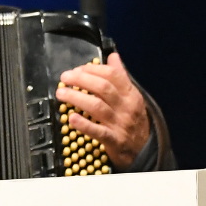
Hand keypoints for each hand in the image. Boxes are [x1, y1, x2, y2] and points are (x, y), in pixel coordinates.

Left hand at [58, 52, 151, 170]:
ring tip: (61, 93)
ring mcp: (120, 124)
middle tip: (65, 77)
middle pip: (103, 88)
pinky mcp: (113, 140)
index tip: (78, 69)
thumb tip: (113, 56)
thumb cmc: (134, 120)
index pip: (113, 75)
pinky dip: (84, 125)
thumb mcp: (132, 96)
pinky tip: (71, 119)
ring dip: (77, 98)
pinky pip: (98, 131)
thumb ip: (121, 76)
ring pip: (97, 107)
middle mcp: (126, 107)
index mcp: (131, 94)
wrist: (143, 149)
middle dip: (82, 80)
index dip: (93, 69)